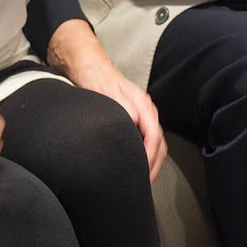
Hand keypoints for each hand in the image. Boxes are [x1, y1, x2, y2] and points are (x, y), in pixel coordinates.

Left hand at [46, 20, 166, 180]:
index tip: (143, 173)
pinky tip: (137, 161)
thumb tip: (134, 129)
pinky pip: (147, 139)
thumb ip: (124, 112)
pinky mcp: (135, 117)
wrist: (87, 65)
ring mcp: (142, 114)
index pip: (154, 138)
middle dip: (154, 163)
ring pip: (155, 142)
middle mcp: (146, 112)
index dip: (150, 158)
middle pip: (159, 142)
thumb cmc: (95, 79)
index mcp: (143, 107)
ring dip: (152, 160)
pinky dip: (145, 153)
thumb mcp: (107, 97)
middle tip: (145, 181)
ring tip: (143, 175)